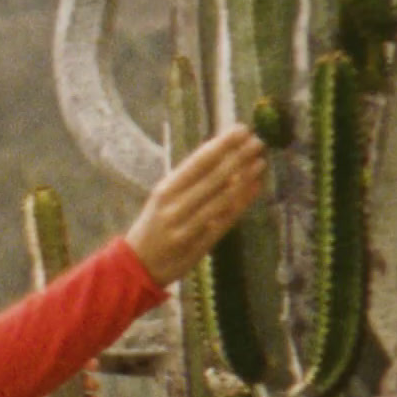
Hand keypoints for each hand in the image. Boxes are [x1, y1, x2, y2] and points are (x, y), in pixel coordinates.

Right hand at [126, 124, 267, 284]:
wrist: (136, 267)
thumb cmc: (153, 227)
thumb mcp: (162, 200)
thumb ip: (188, 182)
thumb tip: (222, 156)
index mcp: (164, 191)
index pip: (197, 162)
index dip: (222, 144)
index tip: (241, 129)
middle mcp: (174, 208)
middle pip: (212, 178)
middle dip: (237, 157)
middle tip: (258, 141)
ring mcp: (186, 228)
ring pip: (221, 200)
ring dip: (243, 179)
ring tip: (260, 162)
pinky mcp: (197, 247)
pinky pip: (223, 222)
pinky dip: (240, 205)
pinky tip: (254, 188)